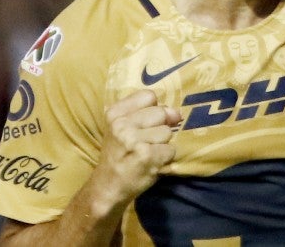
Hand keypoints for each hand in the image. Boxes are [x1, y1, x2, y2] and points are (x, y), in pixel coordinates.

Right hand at [95, 90, 179, 204]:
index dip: (153, 110)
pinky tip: (151, 163)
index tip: (145, 124)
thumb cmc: (119, 155)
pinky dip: (165, 158)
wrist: (108, 187)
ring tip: (147, 154)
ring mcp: (134, 140)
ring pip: (167, 132)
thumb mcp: (122, 128)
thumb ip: (148, 113)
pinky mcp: (146, 155)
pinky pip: (171, 149)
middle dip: (159, 128)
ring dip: (162, 145)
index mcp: (114, 113)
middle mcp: (121, 124)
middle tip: (145, 143)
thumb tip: (176, 112)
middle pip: (160, 113)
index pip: (149, 96)